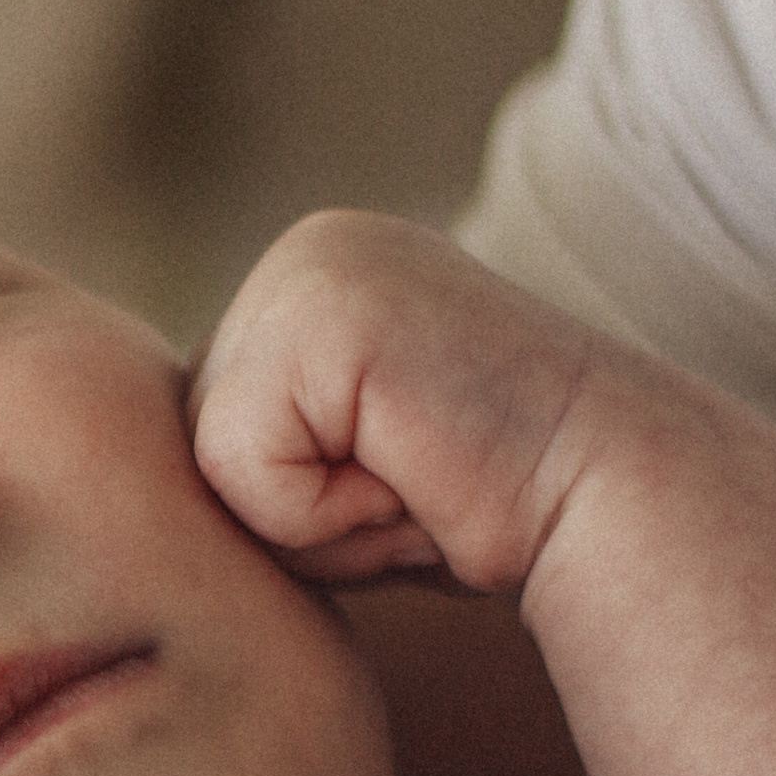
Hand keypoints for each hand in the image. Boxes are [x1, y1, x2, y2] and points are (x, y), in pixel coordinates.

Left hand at [188, 210, 615, 588]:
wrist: (618, 504)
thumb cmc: (496, 514)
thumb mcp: (354, 464)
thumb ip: (272, 447)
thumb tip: (156, 493)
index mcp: (310, 280)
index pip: (204, 436)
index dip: (294, 507)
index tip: (404, 487)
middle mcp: (305, 254)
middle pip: (190, 445)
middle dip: (294, 513)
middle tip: (415, 490)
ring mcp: (311, 269)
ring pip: (209, 461)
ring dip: (311, 522)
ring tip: (416, 484)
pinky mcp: (320, 314)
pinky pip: (241, 468)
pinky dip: (321, 517)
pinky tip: (416, 479)